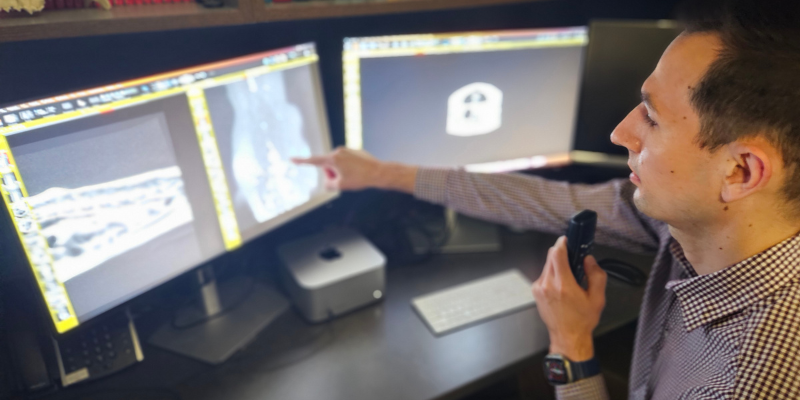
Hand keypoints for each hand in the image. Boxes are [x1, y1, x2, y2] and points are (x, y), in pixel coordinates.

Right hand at [292, 147, 383, 190]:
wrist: (378, 172)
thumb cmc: (360, 179)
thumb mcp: (340, 186)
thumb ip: (328, 184)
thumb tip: (328, 181)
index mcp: (333, 159)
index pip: (313, 161)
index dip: (301, 161)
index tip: (291, 158)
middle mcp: (338, 151)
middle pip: (327, 165)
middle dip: (332, 173)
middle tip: (345, 180)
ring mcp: (347, 150)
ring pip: (337, 164)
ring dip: (341, 171)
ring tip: (354, 176)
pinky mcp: (354, 151)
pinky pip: (346, 161)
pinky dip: (349, 168)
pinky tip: (359, 172)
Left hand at [531, 236, 606, 361]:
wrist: (568, 337)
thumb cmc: (583, 320)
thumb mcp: (597, 298)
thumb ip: (596, 275)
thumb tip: (589, 260)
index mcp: (564, 285)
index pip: (557, 254)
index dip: (562, 243)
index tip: (567, 240)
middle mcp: (548, 285)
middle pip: (550, 257)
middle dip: (561, 253)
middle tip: (573, 259)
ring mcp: (539, 288)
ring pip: (546, 265)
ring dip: (556, 265)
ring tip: (569, 276)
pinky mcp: (535, 292)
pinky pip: (543, 275)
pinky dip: (551, 274)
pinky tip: (561, 285)